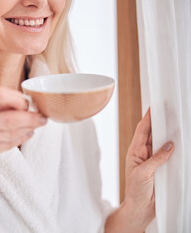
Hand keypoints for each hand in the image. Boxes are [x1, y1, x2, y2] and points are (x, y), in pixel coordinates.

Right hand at [0, 86, 46, 192]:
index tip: (27, 103)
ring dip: (28, 128)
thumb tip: (22, 102)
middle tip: (42, 117)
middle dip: (31, 118)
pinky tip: (28, 134)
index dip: (18, 98)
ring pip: (11, 132)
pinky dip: (21, 138)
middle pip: (10, 117)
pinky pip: (8, 144)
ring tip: (37, 125)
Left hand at [105, 108, 173, 231]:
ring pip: (162, 143)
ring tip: (176, 121)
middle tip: (168, 110)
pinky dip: (174, 148)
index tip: (154, 106)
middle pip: (153, 134)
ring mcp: (153, 160)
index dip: (148, 118)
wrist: (140, 208)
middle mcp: (144, 153)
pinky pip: (169, 155)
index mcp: (135, 152)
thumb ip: (156, 159)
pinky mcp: (161, 168)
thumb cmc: (135, 191)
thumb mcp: (143, 173)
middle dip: (160, 121)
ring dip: (168, 133)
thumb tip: (169, 145)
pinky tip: (180, 142)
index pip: (142, 131)